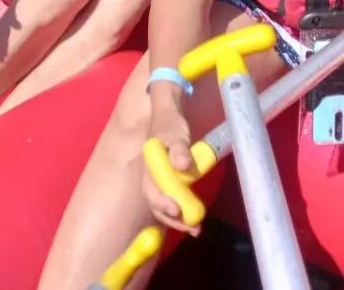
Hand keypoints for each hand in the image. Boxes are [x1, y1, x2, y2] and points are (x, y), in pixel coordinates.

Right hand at [141, 105, 200, 236]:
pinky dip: (182, 210)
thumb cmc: (169, 123)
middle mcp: (150, 177)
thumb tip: (182, 165)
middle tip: (192, 228)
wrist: (168, 115)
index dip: (162, 202)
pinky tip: (193, 219)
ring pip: (165, 204)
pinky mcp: (170, 182)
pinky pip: (174, 199)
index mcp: (149, 166)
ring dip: (179, 219)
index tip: (176, 210)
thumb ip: (178, 148)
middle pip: (157, 203)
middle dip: (173, 218)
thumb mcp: (174, 132)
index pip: (151, 189)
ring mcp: (160, 181)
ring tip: (195, 229)